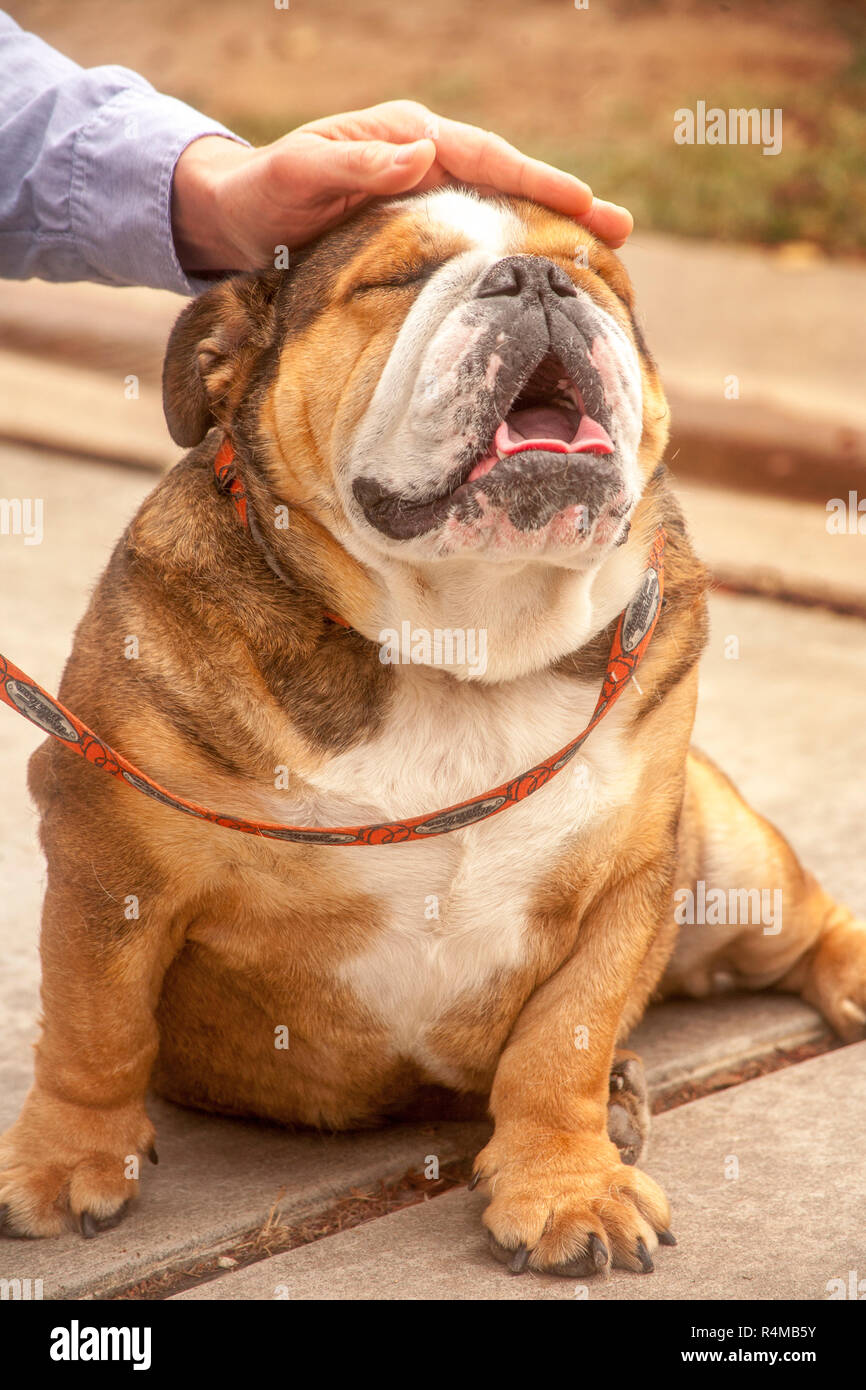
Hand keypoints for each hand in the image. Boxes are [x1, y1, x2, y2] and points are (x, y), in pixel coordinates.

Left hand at [172, 100, 632, 274]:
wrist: (236, 217)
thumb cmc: (262, 193)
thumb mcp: (297, 174)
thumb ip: (354, 163)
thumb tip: (423, 153)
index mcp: (406, 136)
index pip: (484, 157)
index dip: (536, 181)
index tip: (584, 204)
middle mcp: (425, 159)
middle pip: (508, 181)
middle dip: (566, 205)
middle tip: (621, 233)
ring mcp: (426, 194)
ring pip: (499, 210)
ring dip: (549, 231)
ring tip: (603, 256)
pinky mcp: (419, 227)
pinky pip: (475, 237)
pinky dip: (512, 252)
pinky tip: (539, 278)